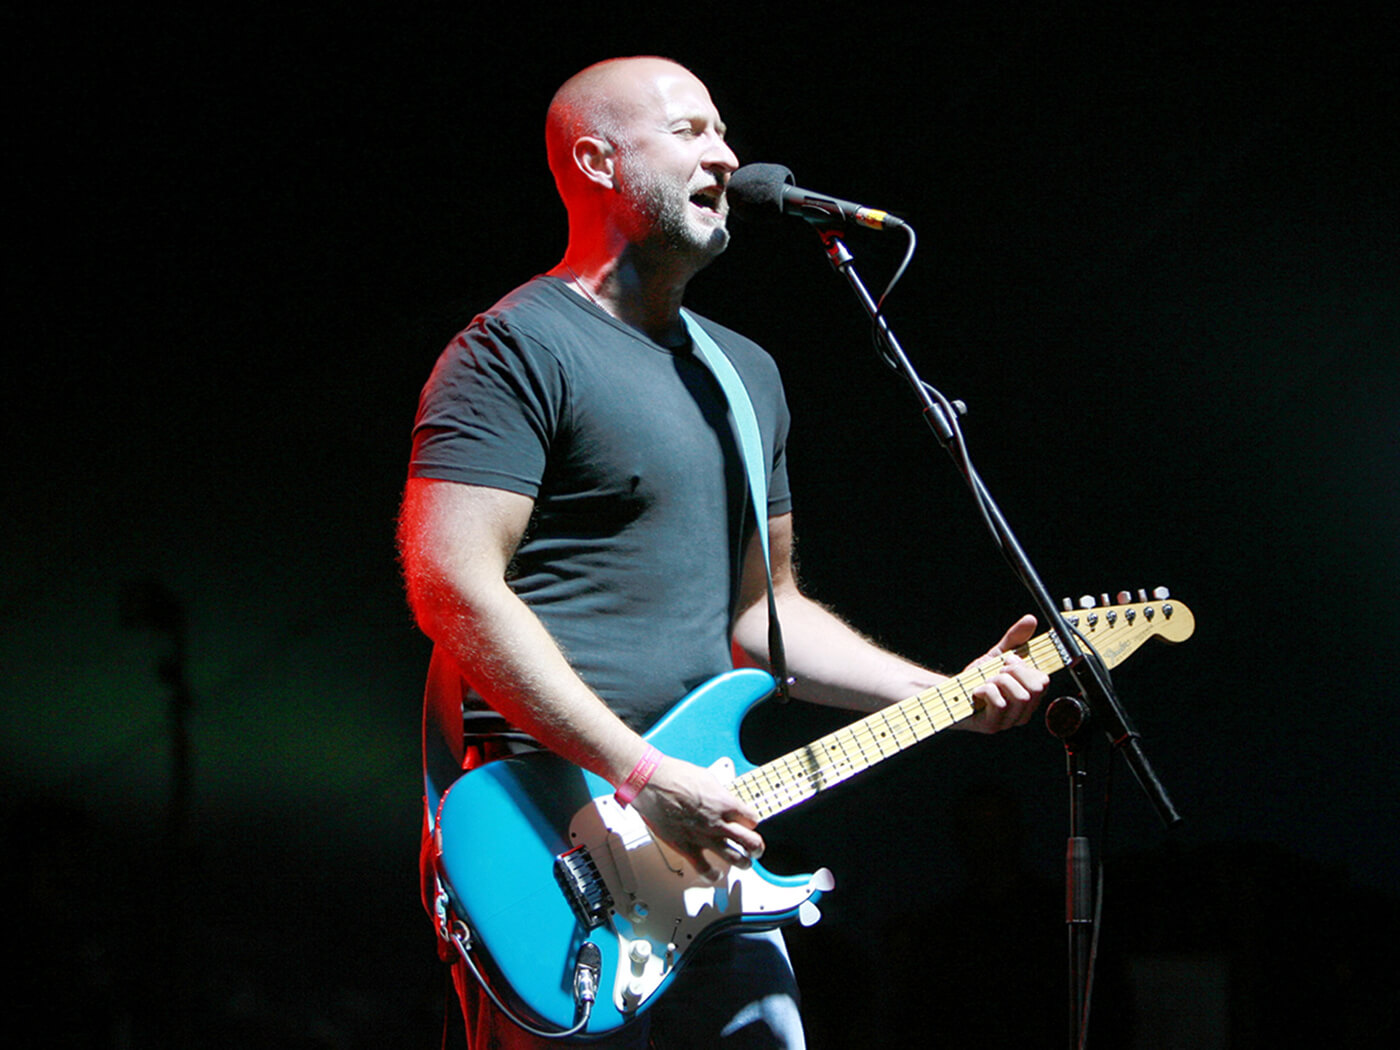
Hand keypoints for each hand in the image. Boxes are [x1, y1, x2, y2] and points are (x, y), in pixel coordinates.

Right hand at [629, 755, 763, 880]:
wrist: (652, 783)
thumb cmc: (675, 776)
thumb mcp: (707, 778)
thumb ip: (719, 794)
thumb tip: (724, 799)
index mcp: (725, 803)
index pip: (752, 819)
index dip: (751, 822)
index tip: (748, 823)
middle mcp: (718, 822)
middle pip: (751, 842)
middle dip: (756, 847)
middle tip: (756, 849)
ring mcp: (704, 837)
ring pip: (735, 859)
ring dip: (743, 863)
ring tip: (744, 863)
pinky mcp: (687, 847)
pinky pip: (705, 868)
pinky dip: (713, 874)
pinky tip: (715, 873)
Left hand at [959, 614, 1048, 732]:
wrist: (950, 693)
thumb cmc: (977, 678)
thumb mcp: (997, 655)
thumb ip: (1015, 639)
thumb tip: (1030, 619)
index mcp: (1029, 696)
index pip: (1044, 681)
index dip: (1025, 666)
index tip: (1008, 661)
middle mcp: (1023, 711)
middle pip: (1037, 688)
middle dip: (1013, 672)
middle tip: (996, 671)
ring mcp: (1009, 720)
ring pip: (1021, 697)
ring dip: (999, 681)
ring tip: (986, 681)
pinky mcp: (993, 725)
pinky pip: (1001, 704)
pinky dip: (987, 691)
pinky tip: (978, 691)